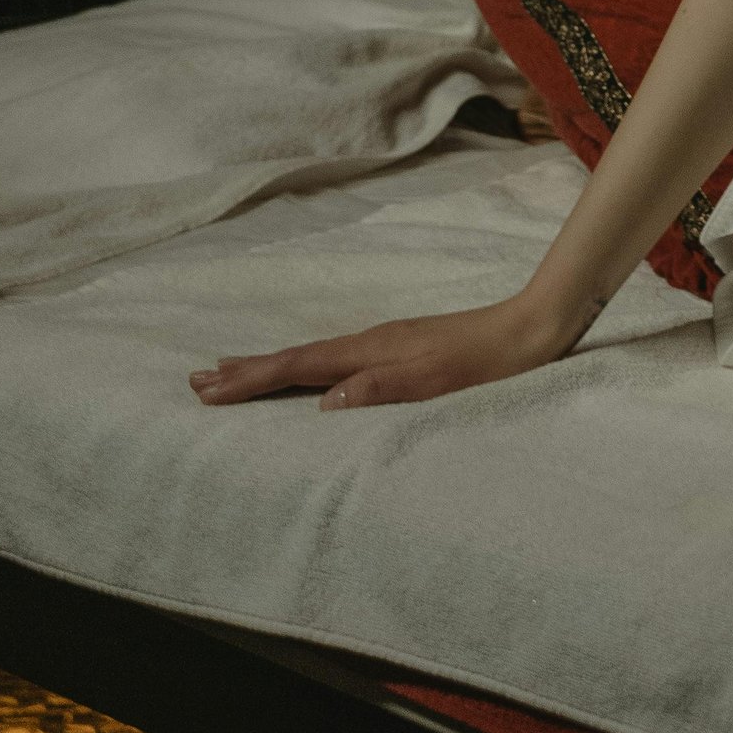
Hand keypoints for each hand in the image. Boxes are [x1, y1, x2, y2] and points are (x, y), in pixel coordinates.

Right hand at [189, 288, 578, 413]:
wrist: (534, 327)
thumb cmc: (491, 362)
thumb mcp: (440, 383)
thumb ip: (383, 390)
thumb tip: (325, 404)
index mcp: (374, 351)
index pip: (300, 367)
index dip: (254, 380)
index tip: (209, 389)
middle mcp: (373, 342)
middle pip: (298, 357)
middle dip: (248, 370)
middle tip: (197, 380)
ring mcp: (387, 343)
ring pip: (315, 356)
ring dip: (271, 367)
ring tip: (234, 371)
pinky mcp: (402, 349)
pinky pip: (336, 359)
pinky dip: (306, 367)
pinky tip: (308, 375)